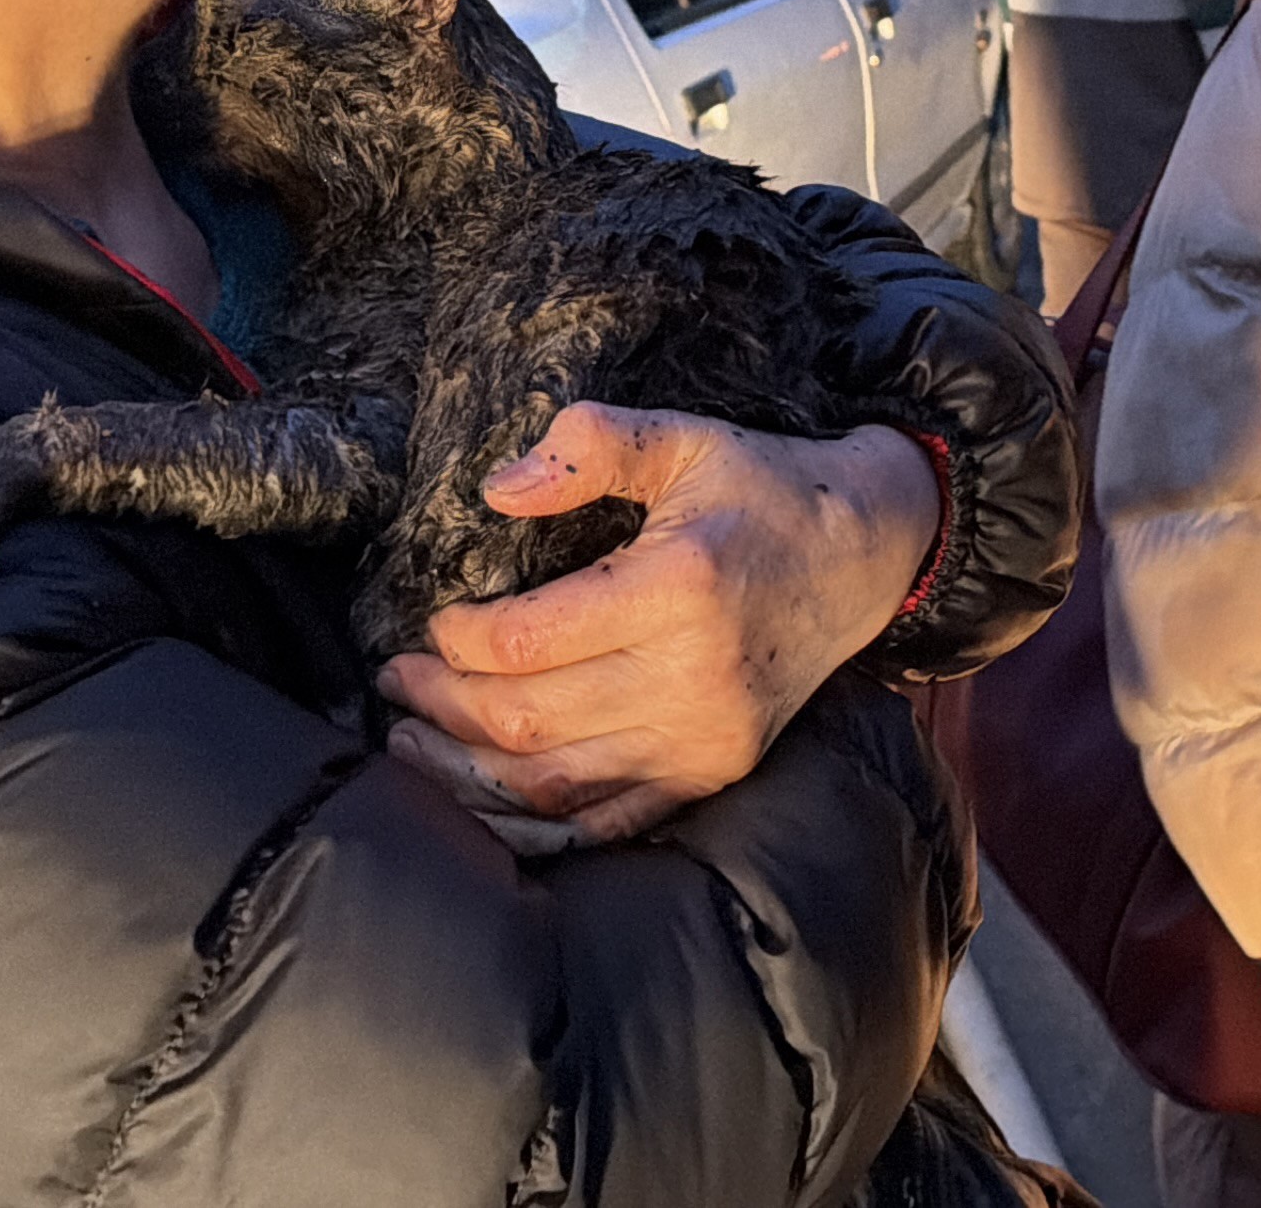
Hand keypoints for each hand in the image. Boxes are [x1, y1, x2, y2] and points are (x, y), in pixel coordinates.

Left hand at [377, 402, 938, 847]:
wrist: (864, 556)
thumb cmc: (763, 492)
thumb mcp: (684, 438)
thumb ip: (591, 445)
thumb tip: (498, 489)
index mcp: (678, 588)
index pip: (525, 640)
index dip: (456, 639)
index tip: (431, 621)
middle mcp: (693, 677)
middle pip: (527, 718)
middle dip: (441, 704)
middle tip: (396, 680)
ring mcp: (705, 740)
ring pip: (552, 783)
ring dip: (466, 769)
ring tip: (410, 740)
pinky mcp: (712, 775)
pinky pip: (602, 822)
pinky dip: (530, 820)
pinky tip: (480, 796)